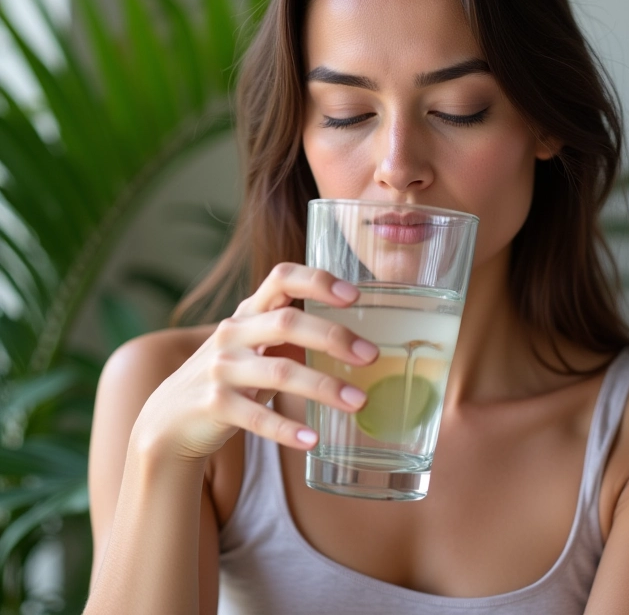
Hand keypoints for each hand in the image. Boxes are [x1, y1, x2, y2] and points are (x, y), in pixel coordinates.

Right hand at [130, 263, 378, 462]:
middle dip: (334, 337)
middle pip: (287, 322)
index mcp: (249, 313)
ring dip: (323, 387)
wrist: (168, 419)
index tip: (355, 295)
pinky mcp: (213, 405)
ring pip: (279, 371)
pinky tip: (314, 439)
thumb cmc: (228, 377)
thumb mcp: (253, 345)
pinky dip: (287, 429)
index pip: (282, 278)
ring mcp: (220, 368)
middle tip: (371, 356)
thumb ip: (290, 333)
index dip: (318, 281)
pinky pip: (256, 418)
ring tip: (359, 402)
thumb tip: (354, 335)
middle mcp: (233, 333)